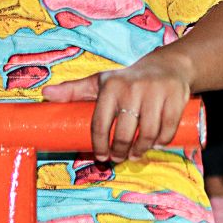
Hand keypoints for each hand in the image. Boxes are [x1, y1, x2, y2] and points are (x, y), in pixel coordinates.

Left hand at [41, 51, 192, 162]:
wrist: (166, 65)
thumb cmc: (127, 79)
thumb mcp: (100, 82)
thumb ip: (74, 89)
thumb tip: (45, 94)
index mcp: (111, 85)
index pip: (100, 123)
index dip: (99, 145)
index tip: (101, 156)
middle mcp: (133, 88)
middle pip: (125, 132)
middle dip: (120, 151)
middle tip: (118, 157)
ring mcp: (156, 92)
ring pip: (148, 133)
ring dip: (141, 150)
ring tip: (135, 154)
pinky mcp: (176, 97)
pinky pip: (168, 129)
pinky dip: (163, 141)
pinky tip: (157, 145)